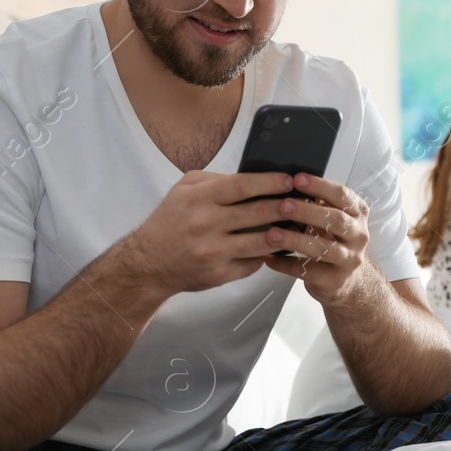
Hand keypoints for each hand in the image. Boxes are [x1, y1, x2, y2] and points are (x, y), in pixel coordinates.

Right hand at [121, 171, 297, 293]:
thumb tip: (252, 177)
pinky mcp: (219, 274)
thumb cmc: (170, 222)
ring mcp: (213, 252)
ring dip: (284, 233)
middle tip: (304, 201)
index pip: (242, 185)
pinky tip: (278, 247)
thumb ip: (214, 180)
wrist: (147, 264)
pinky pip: (253, 263)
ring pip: (261, 241)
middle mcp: (206, 224)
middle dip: (286, 206)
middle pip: (257, 213)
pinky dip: (267, 255)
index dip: (270, 182)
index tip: (290, 180)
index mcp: (199, 199)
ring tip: (298, 225)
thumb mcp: (183, 191)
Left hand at [260, 173, 372, 303]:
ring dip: (295, 240)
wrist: (346, 278)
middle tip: (282, 205)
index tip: (296, 179)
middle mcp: (358, 235)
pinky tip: (269, 257)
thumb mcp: (332, 218)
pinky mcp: (335, 280)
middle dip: (307, 212)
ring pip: (322, 248)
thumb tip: (285, 183)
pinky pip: (307, 271)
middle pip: (335, 220)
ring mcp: (349, 260)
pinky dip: (285, 264)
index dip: (320, 186)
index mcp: (357, 213)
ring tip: (272, 234)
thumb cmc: (333, 240)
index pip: (342, 195)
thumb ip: (317, 203)